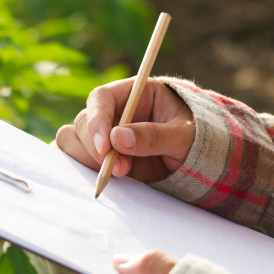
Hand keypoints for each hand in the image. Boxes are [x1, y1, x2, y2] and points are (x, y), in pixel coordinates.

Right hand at [55, 78, 194, 183]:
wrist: (200, 161)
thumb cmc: (197, 138)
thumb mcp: (184, 135)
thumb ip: (154, 135)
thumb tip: (118, 138)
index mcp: (133, 94)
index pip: (101, 97)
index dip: (97, 120)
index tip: (105, 146)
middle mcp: (113, 113)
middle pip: (83, 122)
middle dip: (95, 148)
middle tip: (120, 169)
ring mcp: (105, 136)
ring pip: (73, 141)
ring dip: (88, 160)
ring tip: (120, 173)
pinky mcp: (102, 158)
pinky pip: (78, 161)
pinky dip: (85, 170)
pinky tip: (107, 179)